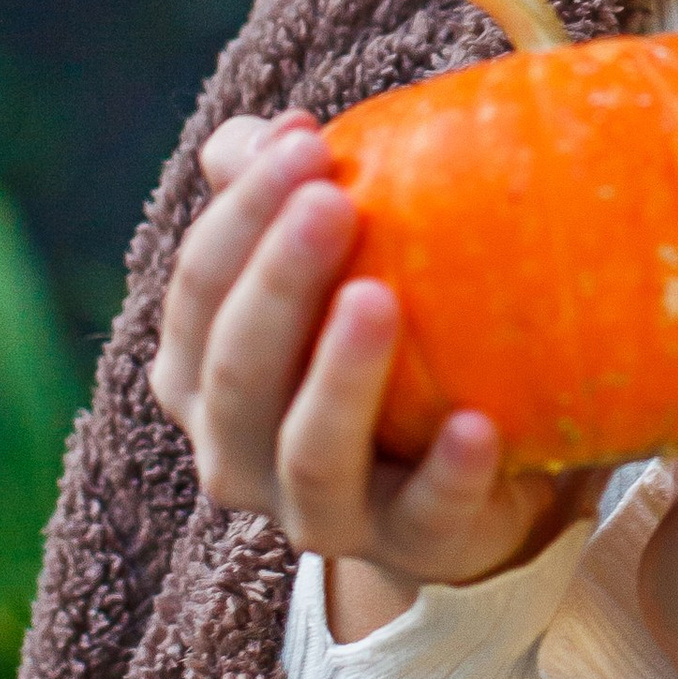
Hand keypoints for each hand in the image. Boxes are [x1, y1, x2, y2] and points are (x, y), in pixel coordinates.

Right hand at [149, 112, 588, 638]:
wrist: (478, 469)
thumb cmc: (390, 340)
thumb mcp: (340, 260)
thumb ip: (289, 195)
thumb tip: (282, 128)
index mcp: (203, 373)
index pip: (199, 288)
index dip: (242, 214)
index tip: (308, 141)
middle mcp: (239, 451)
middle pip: (237, 370)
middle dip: (278, 280)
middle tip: (334, 200)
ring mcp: (320, 513)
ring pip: (308, 455)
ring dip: (339, 377)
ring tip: (380, 299)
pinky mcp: (414, 549)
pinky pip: (424, 516)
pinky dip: (447, 473)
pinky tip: (479, 425)